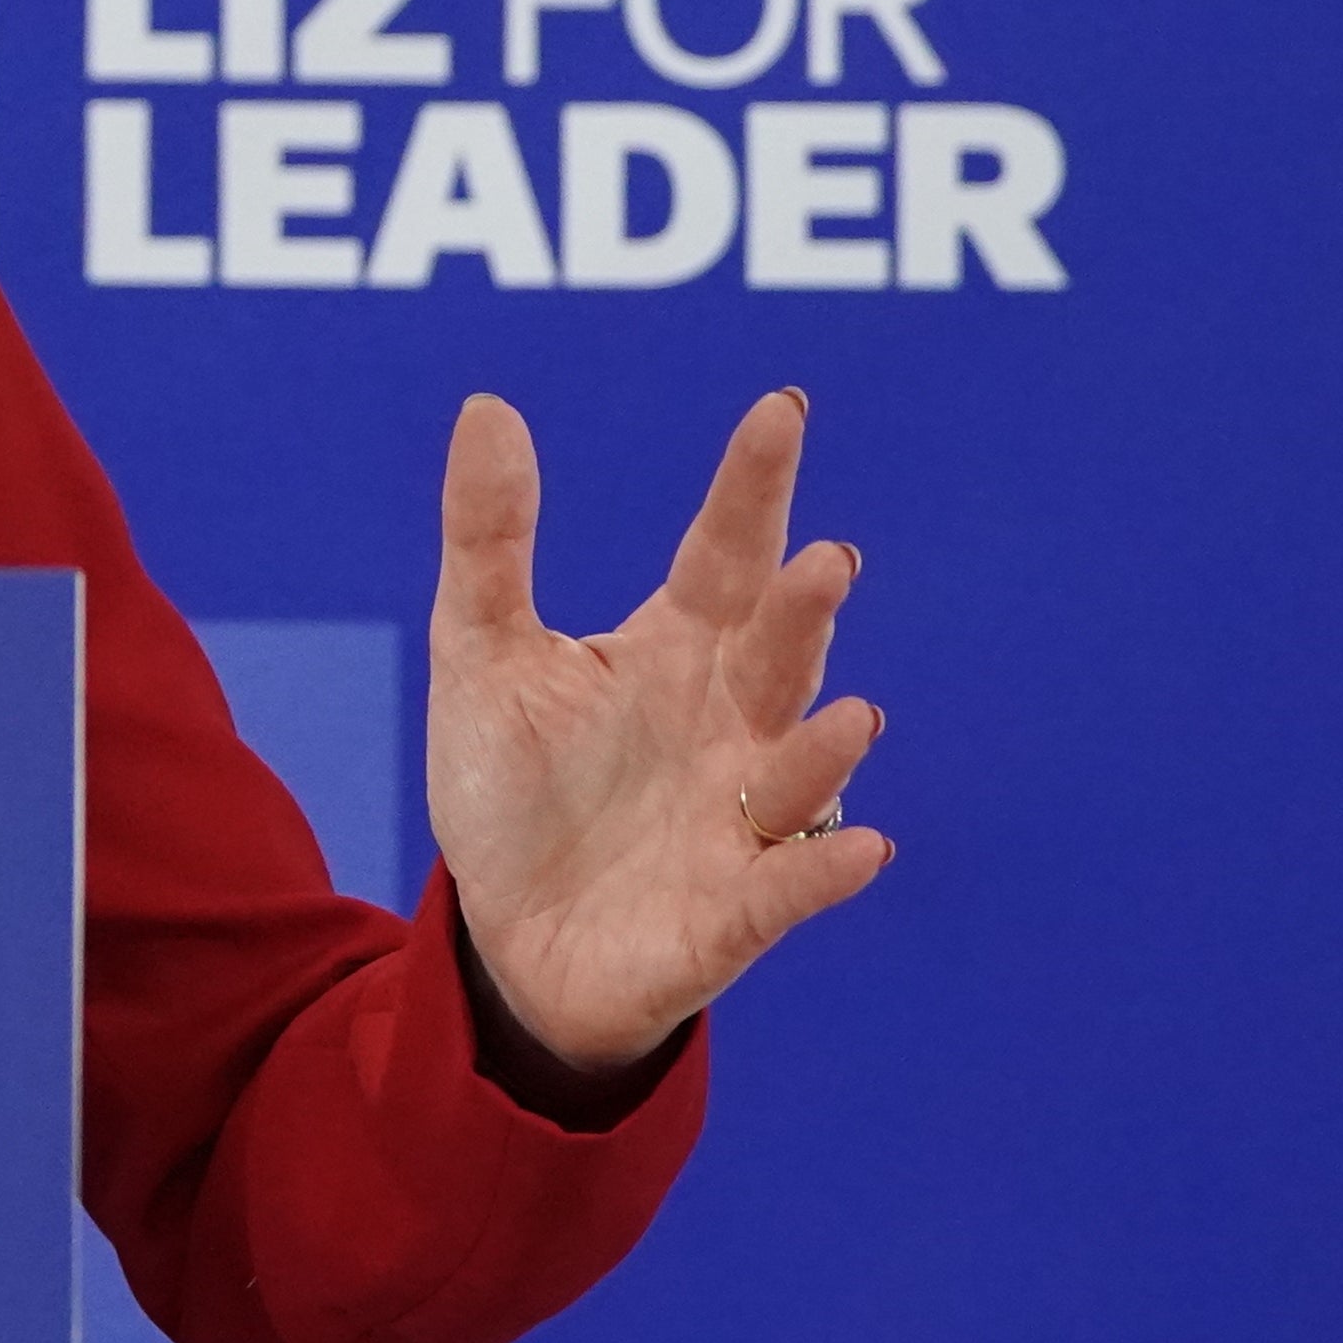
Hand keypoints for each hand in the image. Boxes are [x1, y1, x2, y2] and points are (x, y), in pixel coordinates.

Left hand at [424, 387, 887, 1074]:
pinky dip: (822, 875)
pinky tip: (861, 850)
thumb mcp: (481, 657)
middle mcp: (728, 725)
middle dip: (802, 614)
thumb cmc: (514, 790)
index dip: (752, 488)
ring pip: (797, 774)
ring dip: (823, 748)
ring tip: (850, 714)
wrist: (504, 937)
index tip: (782, 411)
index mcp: (676, 652)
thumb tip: (486, 405)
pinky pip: (787, 891)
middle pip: (774, 655)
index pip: (724, 554)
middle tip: (826, 562)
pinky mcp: (730, 913)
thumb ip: (490, 541)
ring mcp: (738, 820)